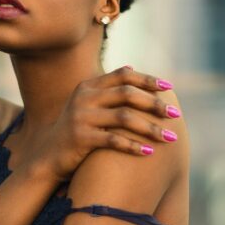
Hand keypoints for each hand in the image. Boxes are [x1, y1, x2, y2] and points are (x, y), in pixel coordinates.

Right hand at [21, 66, 180, 185]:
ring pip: (124, 118)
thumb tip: (132, 67)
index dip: (148, 79)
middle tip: (176, 115)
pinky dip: (134, 146)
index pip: (123, 75)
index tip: (169, 87)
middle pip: (127, 94)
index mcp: (88, 86)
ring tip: (170, 138)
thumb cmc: (77, 130)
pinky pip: (113, 140)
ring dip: (151, 128)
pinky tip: (149, 152)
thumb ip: (107, 89)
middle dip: (155, 104)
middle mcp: (84, 98)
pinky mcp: (80, 138)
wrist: (49, 156)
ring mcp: (80, 117)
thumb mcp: (88, 104)